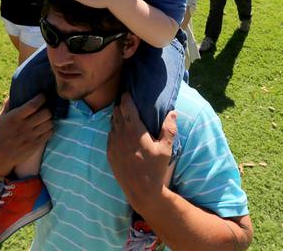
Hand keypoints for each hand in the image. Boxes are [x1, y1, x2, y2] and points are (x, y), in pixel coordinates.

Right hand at [0, 94, 52, 175]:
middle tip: (45, 108)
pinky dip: (50, 129)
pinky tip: (45, 127)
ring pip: (49, 123)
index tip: (43, 95)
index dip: (41, 98)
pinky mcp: (35, 145)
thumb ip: (7, 105)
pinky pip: (49, 133)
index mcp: (15, 117)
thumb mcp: (0, 119)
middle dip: (48, 109)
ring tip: (46, 118)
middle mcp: (24, 126)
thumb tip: (13, 93)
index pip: (33, 105)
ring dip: (50, 119)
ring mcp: (31, 136)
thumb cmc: (0, 134)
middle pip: (45, 113)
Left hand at [108, 92, 175, 207]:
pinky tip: (121, 133)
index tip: (128, 92)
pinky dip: (114, 130)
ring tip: (124, 116)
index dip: (126, 98)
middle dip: (122, 106)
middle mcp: (121, 135)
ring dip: (117, 118)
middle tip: (128, 103)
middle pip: (117, 112)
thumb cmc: (155, 169)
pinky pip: (109, 135)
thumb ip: (169, 129)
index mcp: (135, 131)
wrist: (141, 191)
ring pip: (112, 123)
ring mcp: (113, 144)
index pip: (126, 107)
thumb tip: (173, 112)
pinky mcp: (109, 153)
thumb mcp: (166, 149)